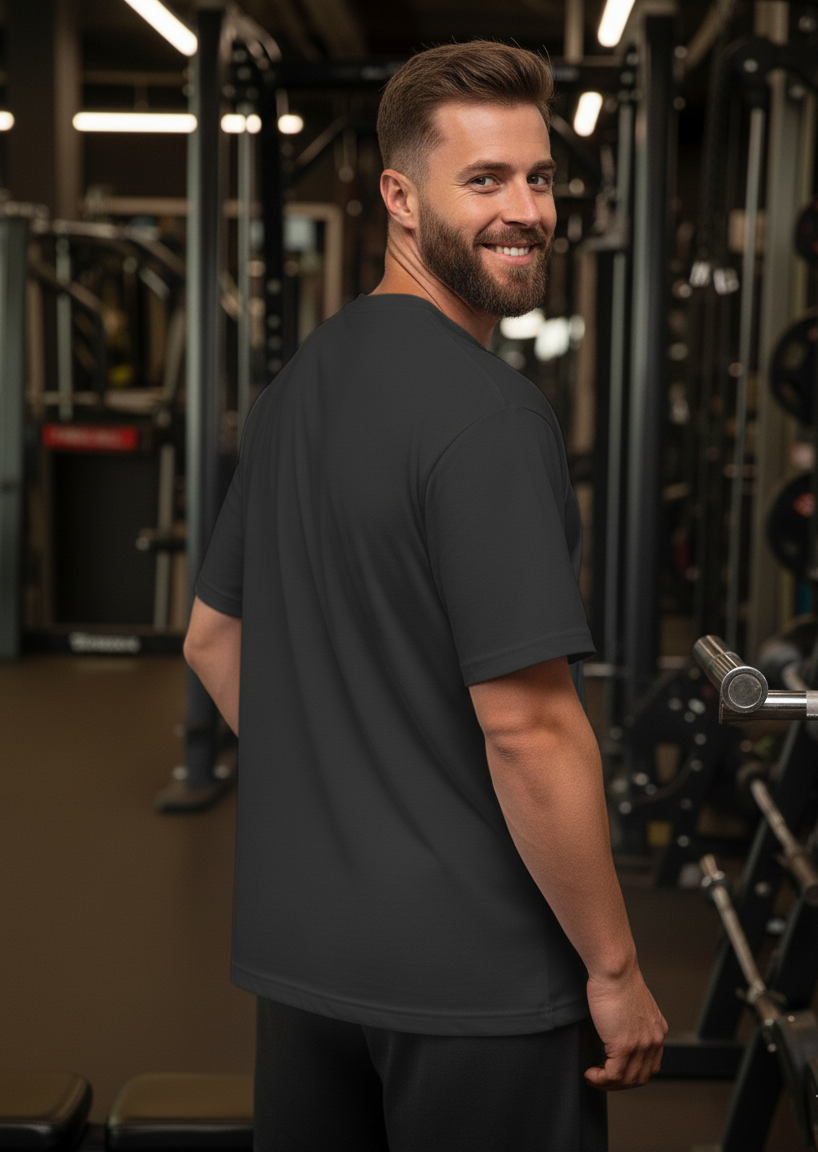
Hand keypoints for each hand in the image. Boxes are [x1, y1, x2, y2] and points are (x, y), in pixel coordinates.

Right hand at [583, 966, 666, 1089]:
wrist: (614, 969)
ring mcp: (640, 1045)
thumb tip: (618, 1032)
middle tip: (600, 1078)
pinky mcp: (624, 1046)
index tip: (613, 1071)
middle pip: (640, 1077)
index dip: (630, 1073)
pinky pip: (613, 1075)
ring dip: (607, 1084)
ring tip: (592, 1076)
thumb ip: (632, 1021)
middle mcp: (654, 1040)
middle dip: (618, 1083)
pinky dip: (599, 1079)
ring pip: (626, 1080)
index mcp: (657, 1030)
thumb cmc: (617, 977)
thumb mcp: (633, 1003)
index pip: (650, 1065)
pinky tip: (589, 1073)